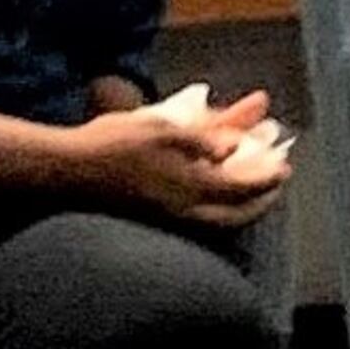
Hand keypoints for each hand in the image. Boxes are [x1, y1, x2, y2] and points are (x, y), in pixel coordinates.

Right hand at [70, 92, 287, 227]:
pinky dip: (211, 205)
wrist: (65, 171)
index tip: (284, 167)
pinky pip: (193, 216)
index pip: (242, 187)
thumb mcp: (162, 128)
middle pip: (234, 216)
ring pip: (214, 220)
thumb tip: (232, 148)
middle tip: (274, 188)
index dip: (267, 178)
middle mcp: (182, 211)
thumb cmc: (112, 143)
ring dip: (237, 207)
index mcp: (190, 187)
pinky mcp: (149, 218)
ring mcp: (164, 218)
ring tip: (249, 192)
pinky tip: (208, 191)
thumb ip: (202, 139)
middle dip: (259, 203)